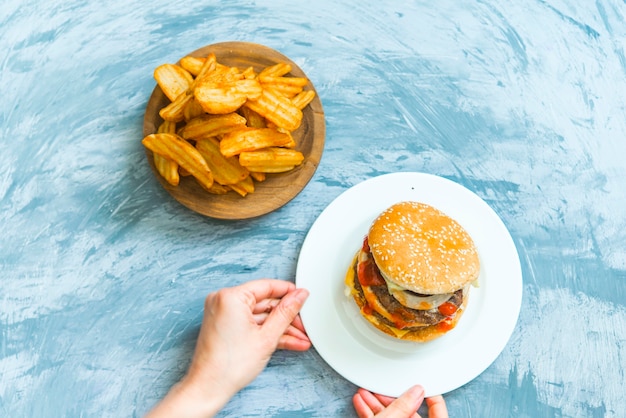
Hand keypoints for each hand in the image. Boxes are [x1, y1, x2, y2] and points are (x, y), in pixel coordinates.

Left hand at [146, 279, 309, 417]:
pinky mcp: (224, 325)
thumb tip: (299, 296)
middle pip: (264, 302)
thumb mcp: (267, 337)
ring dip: (281, 328)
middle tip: (304, 325)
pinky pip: (250, 323)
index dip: (288, 292)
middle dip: (287, 317)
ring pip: (260, 316)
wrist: (208, 388)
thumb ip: (286, 312)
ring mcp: (222, 313)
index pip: (267, 286)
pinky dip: (267, 332)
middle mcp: (223, 300)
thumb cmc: (229, 366)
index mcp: (231, 297)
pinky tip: (288, 341)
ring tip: (301, 339)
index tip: (303, 297)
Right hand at [353, 385, 448, 417]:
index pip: (438, 412)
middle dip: (391, 397)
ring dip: (377, 403)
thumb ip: (404, 406)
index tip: (421, 384)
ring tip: (365, 393)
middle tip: (383, 387)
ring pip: (393, 416)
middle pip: (409, 412)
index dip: (431, 395)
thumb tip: (416, 391)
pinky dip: (371, 413)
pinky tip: (361, 403)